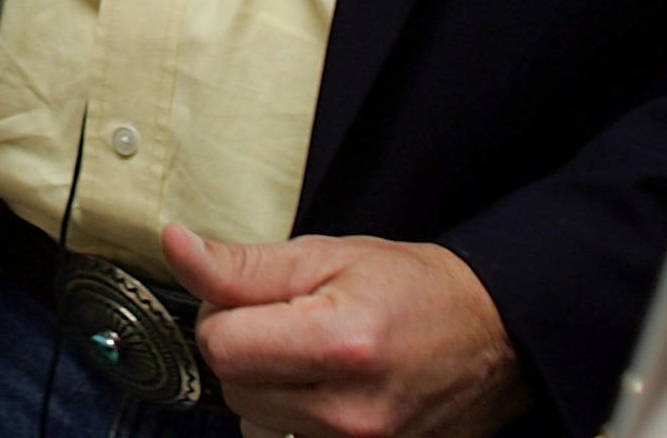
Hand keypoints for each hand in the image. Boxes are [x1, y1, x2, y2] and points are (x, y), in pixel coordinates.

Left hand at [165, 225, 532, 437]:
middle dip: (243, 350)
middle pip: (233, 388)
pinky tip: (321, 393)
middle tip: (288, 322)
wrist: (490, 339)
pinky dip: (289, 420)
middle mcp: (350, 412)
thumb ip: (243, 265)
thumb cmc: (410, 289)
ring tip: (311, 359)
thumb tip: (176, 247)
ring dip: (265, 390)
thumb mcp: (326, 256)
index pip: (222, 346)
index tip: (251, 300)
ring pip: (253, 423)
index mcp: (340, 344)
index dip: (222, 315)